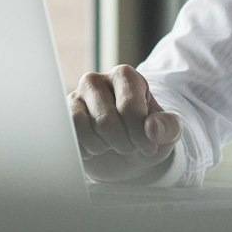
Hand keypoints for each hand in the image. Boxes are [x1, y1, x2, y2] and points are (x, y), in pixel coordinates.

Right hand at [69, 65, 181, 182]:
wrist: (127, 155)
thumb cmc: (147, 136)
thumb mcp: (167, 133)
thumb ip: (169, 127)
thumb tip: (152, 129)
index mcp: (125, 76)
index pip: (129, 107)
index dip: (140, 135)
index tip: (149, 147)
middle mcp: (97, 80)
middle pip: (106, 120)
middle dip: (122, 143)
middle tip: (129, 147)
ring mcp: (75, 97)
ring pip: (82, 125)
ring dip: (101, 146)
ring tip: (111, 145)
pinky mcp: (63, 116)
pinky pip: (68, 133)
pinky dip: (84, 148)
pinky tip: (95, 148)